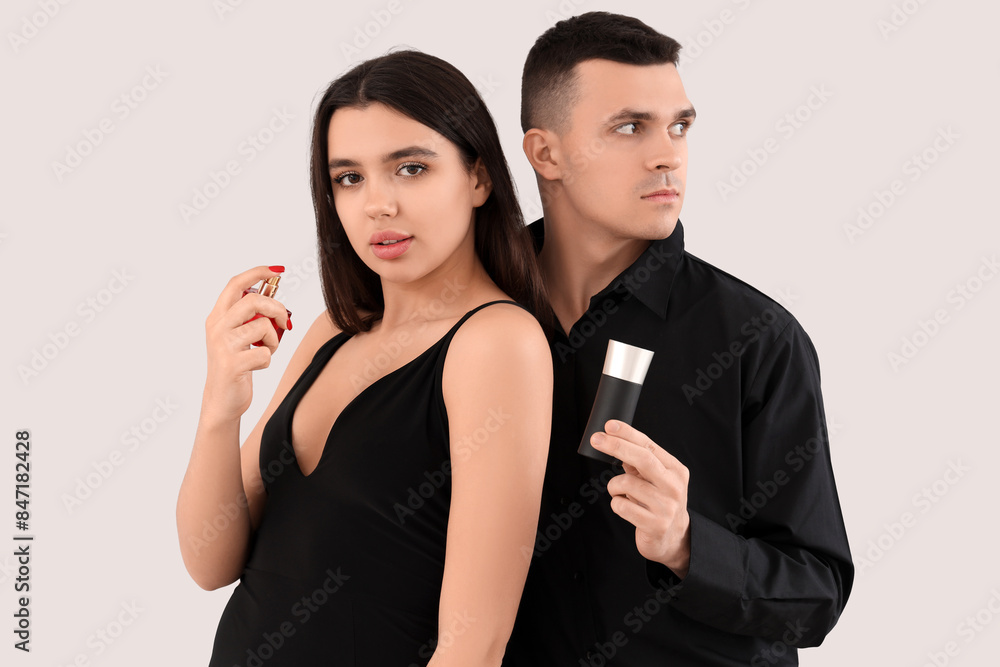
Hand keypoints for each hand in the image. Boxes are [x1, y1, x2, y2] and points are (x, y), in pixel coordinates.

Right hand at [201, 265, 290, 424]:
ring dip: (273, 340)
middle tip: (286, 323)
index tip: (278, 270)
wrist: (223, 399)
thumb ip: (251, 314)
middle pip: (254, 301)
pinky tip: (258, 366)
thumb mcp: (239, 334)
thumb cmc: (236, 364)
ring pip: (262, 327)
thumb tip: (273, 289)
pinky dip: (268, 359)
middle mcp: (217, 327)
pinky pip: (265, 353)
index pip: (236, 284)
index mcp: (218, 317)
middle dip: (277, 309)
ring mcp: (223, 345)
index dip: (257, 273)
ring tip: (266, 350)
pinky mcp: (232, 364)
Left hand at [590, 420, 690, 577]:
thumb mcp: (654, 478)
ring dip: (614, 486)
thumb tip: (614, 440)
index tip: (609, 425)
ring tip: (620, 493)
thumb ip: (639, 461)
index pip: (649, 446)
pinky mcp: (655, 525)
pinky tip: (626, 508)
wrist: (673, 538)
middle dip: (616, 446)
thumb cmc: (658, 501)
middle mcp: (674, 486)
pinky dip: (617, 503)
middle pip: (642, 459)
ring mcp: (666, 506)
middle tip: (596, 440)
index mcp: (675, 470)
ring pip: (626, 484)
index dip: (628, 433)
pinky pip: (621, 506)